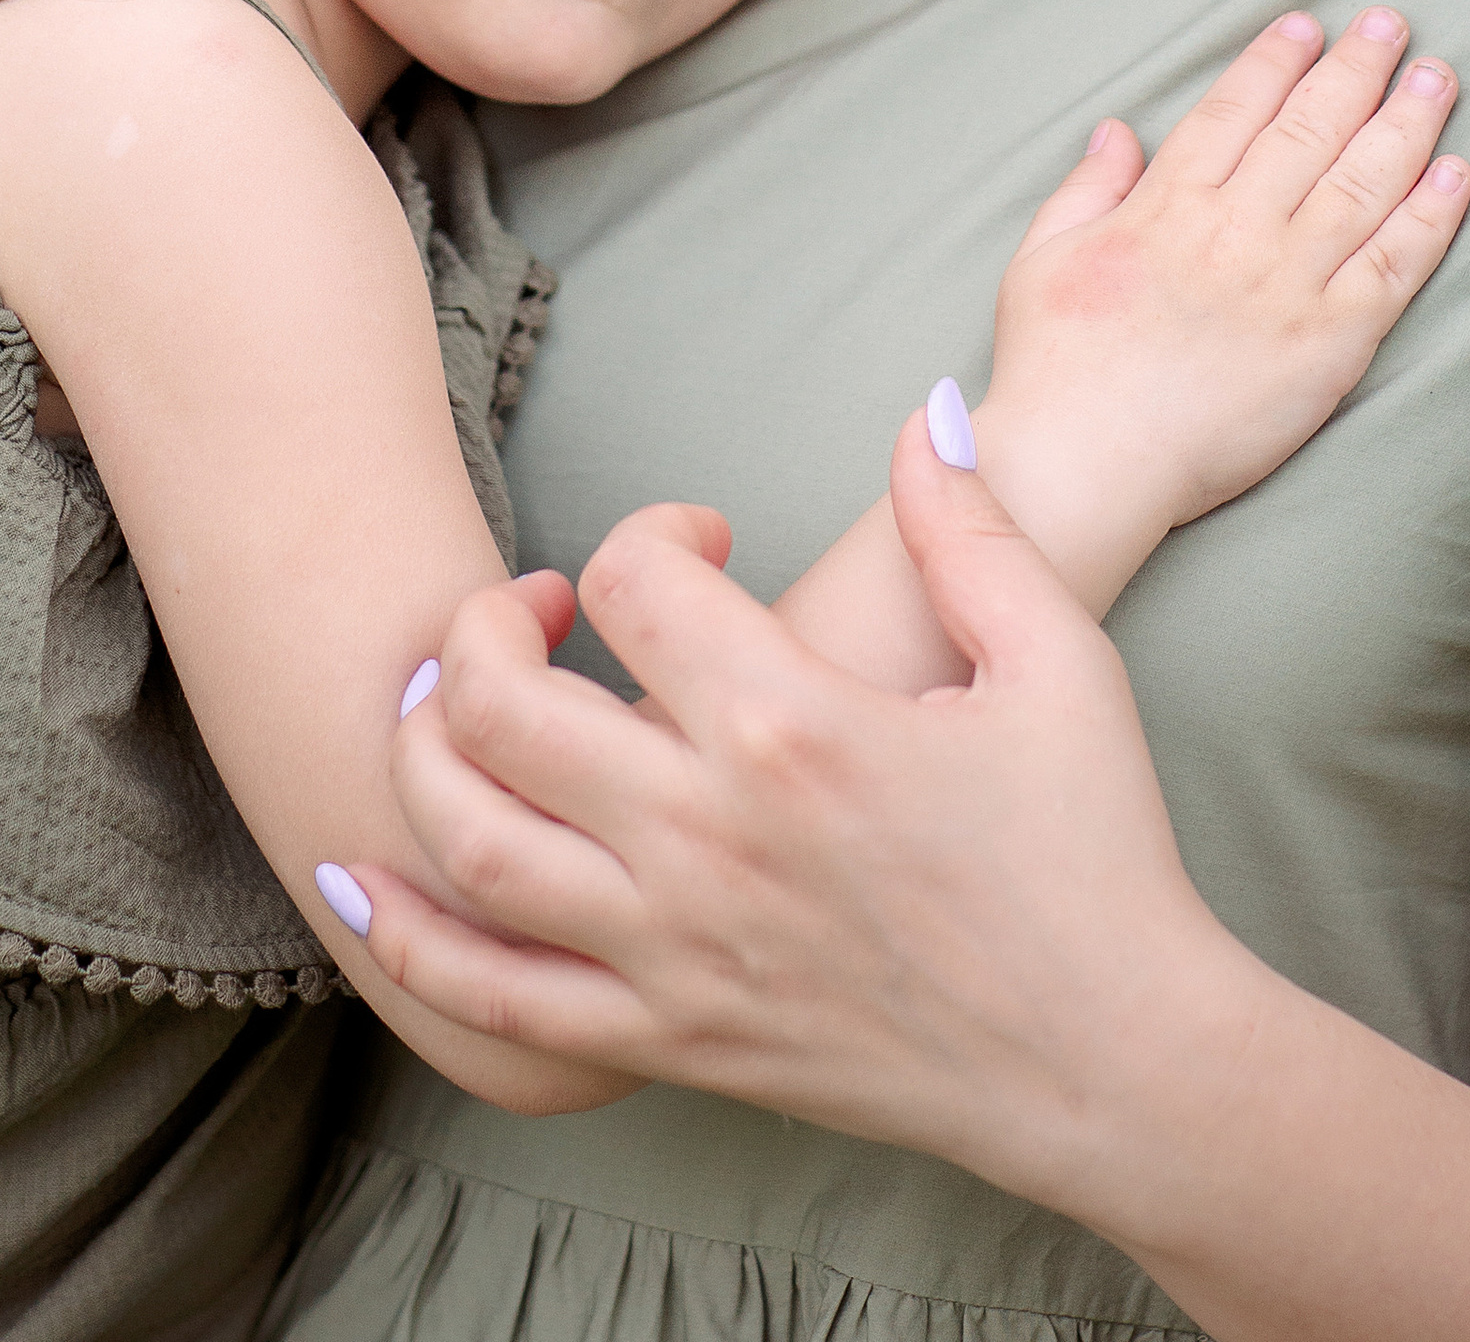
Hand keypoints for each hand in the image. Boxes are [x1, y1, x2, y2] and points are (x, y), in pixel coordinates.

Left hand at [341, 427, 1247, 1212]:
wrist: (1111, 1061)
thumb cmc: (1091, 852)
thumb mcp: (1057, 659)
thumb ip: (972, 526)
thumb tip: (924, 409)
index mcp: (796, 725)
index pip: (635, 580)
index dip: (652, 532)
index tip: (703, 544)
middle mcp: (709, 836)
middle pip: (506, 701)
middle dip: (491, 622)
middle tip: (542, 605)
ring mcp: (677, 950)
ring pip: (470, 840)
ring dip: (425, 751)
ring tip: (452, 701)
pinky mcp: (672, 1039)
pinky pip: (496, 998)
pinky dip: (407, 939)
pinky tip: (359, 878)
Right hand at [972, 7, 1469, 600]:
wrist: (1087, 461)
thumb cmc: (1053, 367)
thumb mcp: (1042, 257)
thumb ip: (1087, 187)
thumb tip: (1116, 128)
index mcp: (1166, 204)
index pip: (1234, 109)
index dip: (1276, 61)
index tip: (1308, 25)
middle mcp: (1235, 229)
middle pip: (1311, 129)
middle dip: (1357, 68)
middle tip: (1391, 25)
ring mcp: (1288, 284)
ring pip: (1363, 182)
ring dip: (1407, 123)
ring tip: (1438, 78)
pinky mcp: (1329, 343)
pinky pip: (1393, 266)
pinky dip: (1430, 216)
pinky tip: (1455, 174)